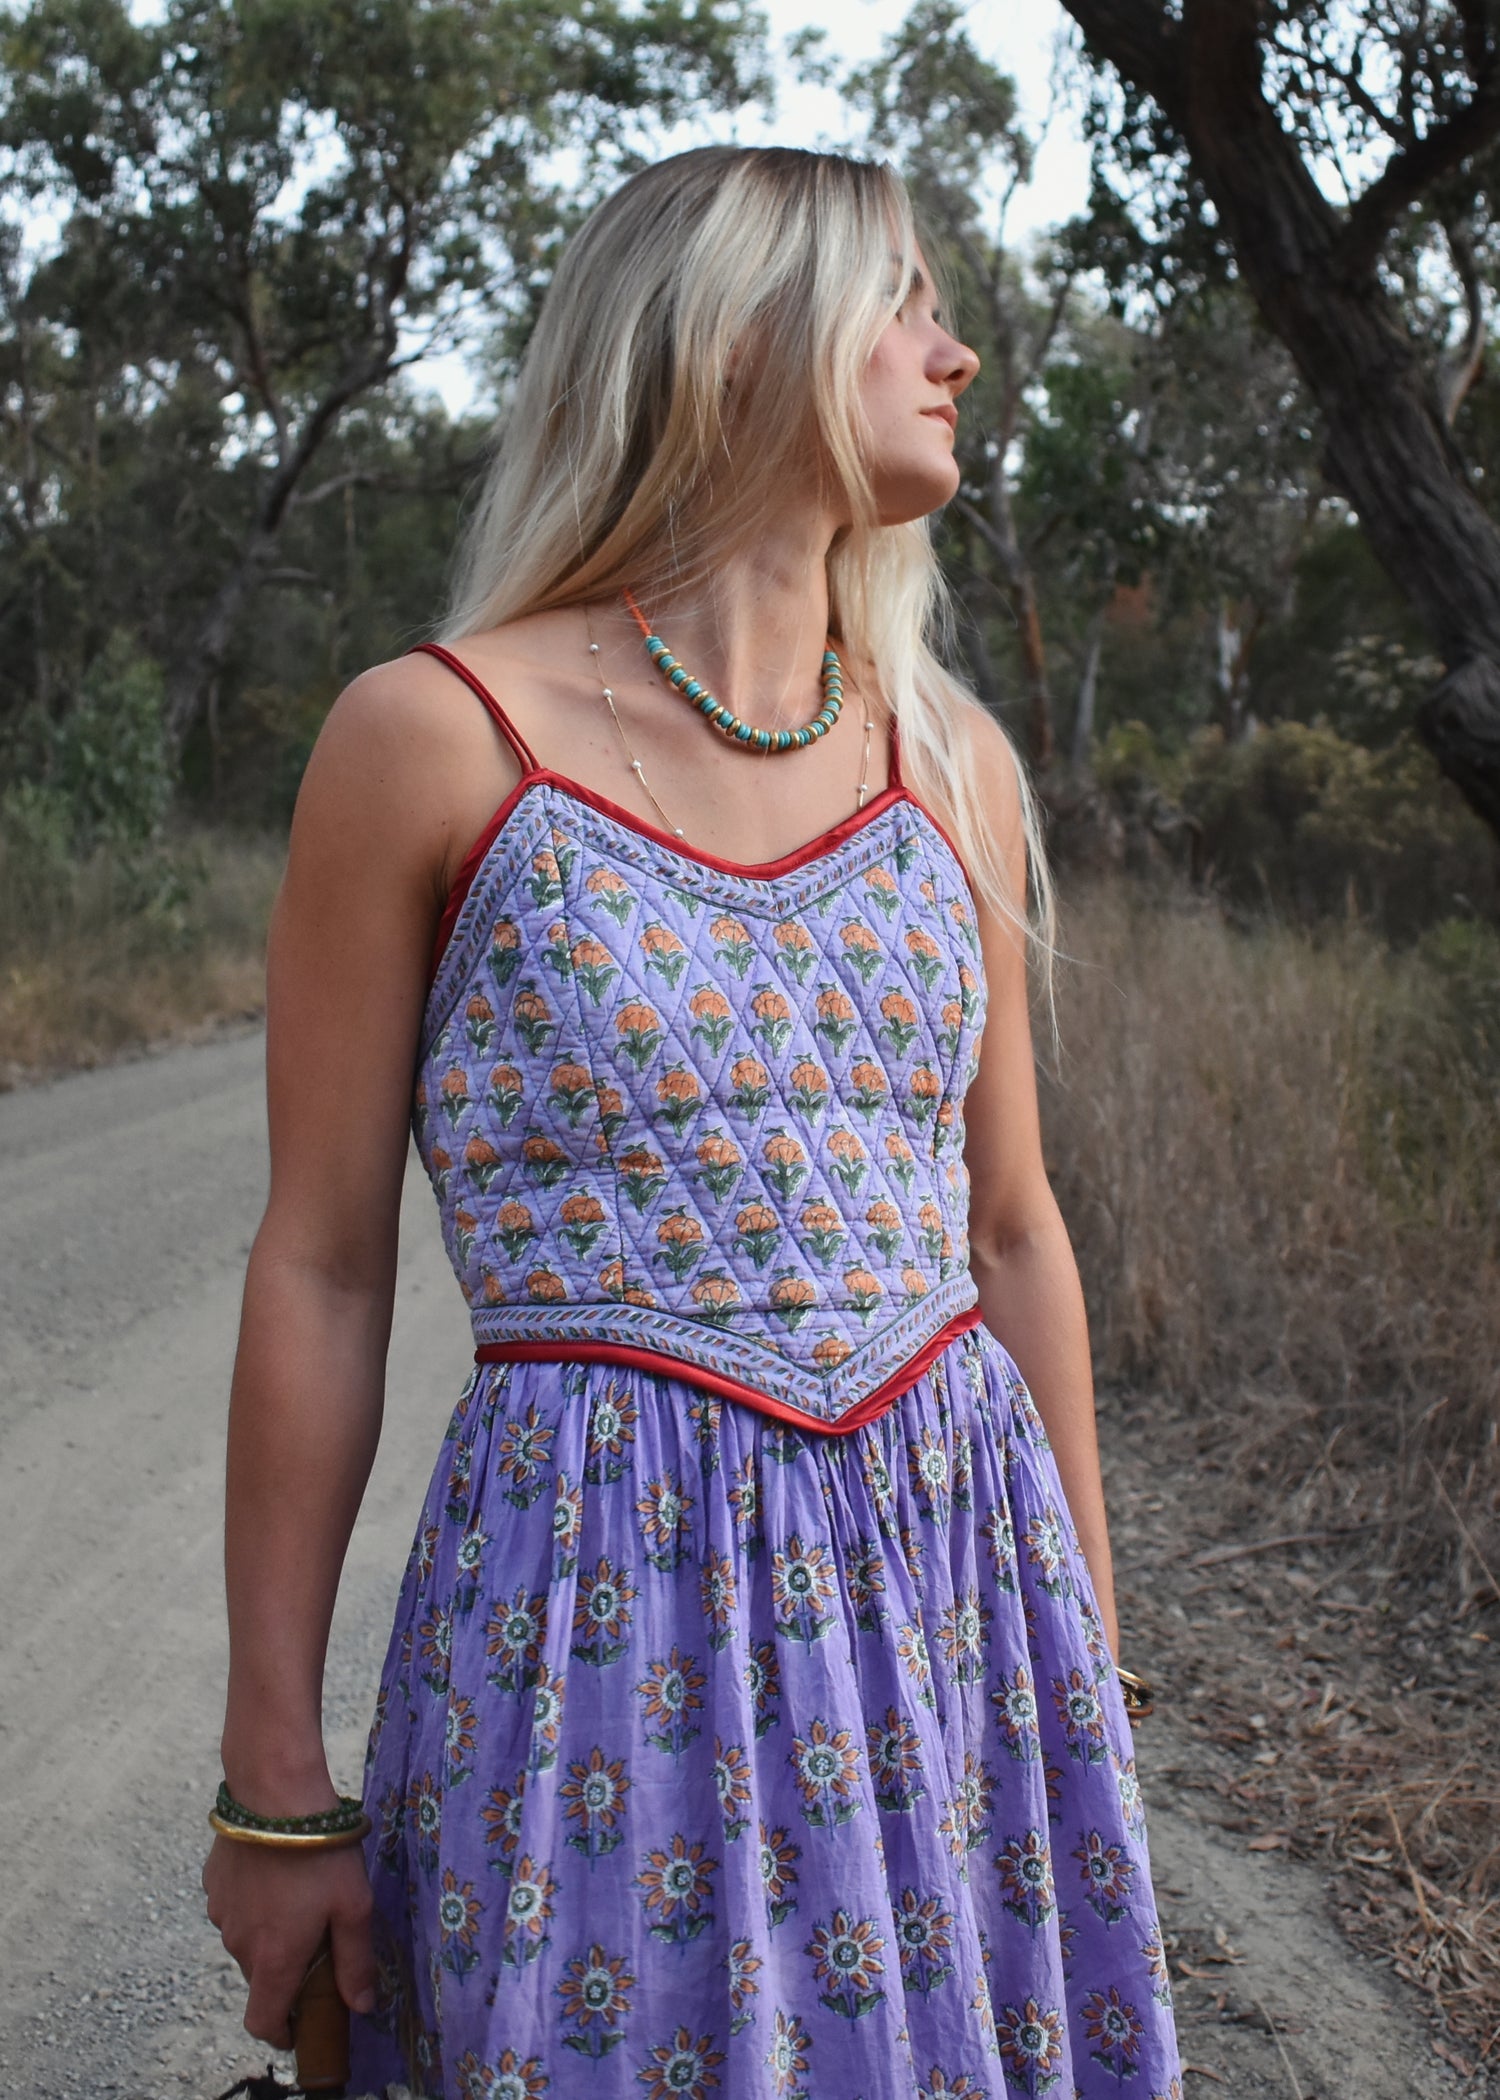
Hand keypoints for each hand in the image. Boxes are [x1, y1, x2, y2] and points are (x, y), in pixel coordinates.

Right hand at [202, 1835, 375, 2047]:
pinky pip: (234, 1907)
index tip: (301, 2023)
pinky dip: (253, 1903)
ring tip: (300, 1895)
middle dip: (285, 1972)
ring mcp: (221, 1913)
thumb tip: (362, 2007)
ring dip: (268, 1933)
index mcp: (274, 1960)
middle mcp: (239, 1944)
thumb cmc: (322, 1852)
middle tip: (317, 1940)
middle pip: (260, 1978)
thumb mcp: (354, 1906)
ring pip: (246, 1940)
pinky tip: (277, 1872)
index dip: (281, 2031)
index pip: (262, 2023)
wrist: (274, 1793)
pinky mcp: (213, 1883)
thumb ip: (356, 1961)